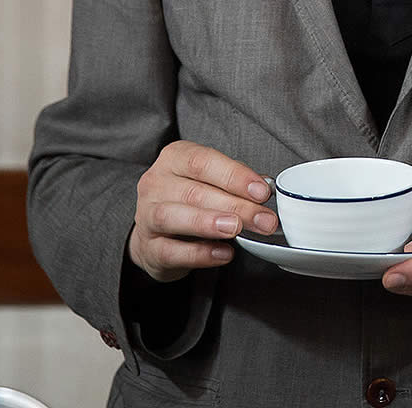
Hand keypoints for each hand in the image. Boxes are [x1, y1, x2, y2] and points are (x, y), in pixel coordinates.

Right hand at [127, 140, 277, 282]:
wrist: (156, 230)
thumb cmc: (189, 199)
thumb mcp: (211, 180)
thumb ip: (236, 182)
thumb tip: (265, 189)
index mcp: (175, 158)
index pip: (203, 162)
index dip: (235, 176)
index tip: (261, 192)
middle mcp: (156, 184)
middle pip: (194, 192)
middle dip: (235, 206)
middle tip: (263, 219)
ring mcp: (146, 216)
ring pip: (172, 217)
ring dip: (208, 223)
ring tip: (235, 229)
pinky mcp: (147, 248)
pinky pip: (170, 251)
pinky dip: (199, 254)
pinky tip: (223, 253)